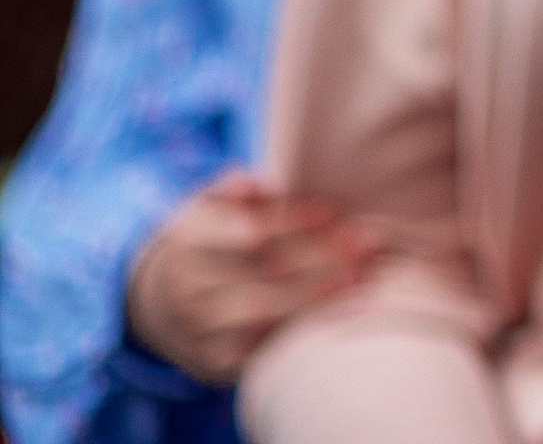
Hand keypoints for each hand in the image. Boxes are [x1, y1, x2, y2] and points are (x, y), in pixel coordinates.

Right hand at [125, 171, 378, 382]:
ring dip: (317, 293)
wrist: (173, 304)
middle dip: (319, 256)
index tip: (333, 213)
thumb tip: (248, 182)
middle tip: (367, 243)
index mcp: (189, 238)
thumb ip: (232, 190)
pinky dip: (301, 329)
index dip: (291, 220)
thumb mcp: (213, 207)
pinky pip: (260, 347)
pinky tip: (342, 314)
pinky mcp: (216, 360)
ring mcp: (199, 326)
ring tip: (362, 276)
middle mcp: (188, 286)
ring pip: (261, 309)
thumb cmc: (216, 239)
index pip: (242, 228)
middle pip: (259, 270)